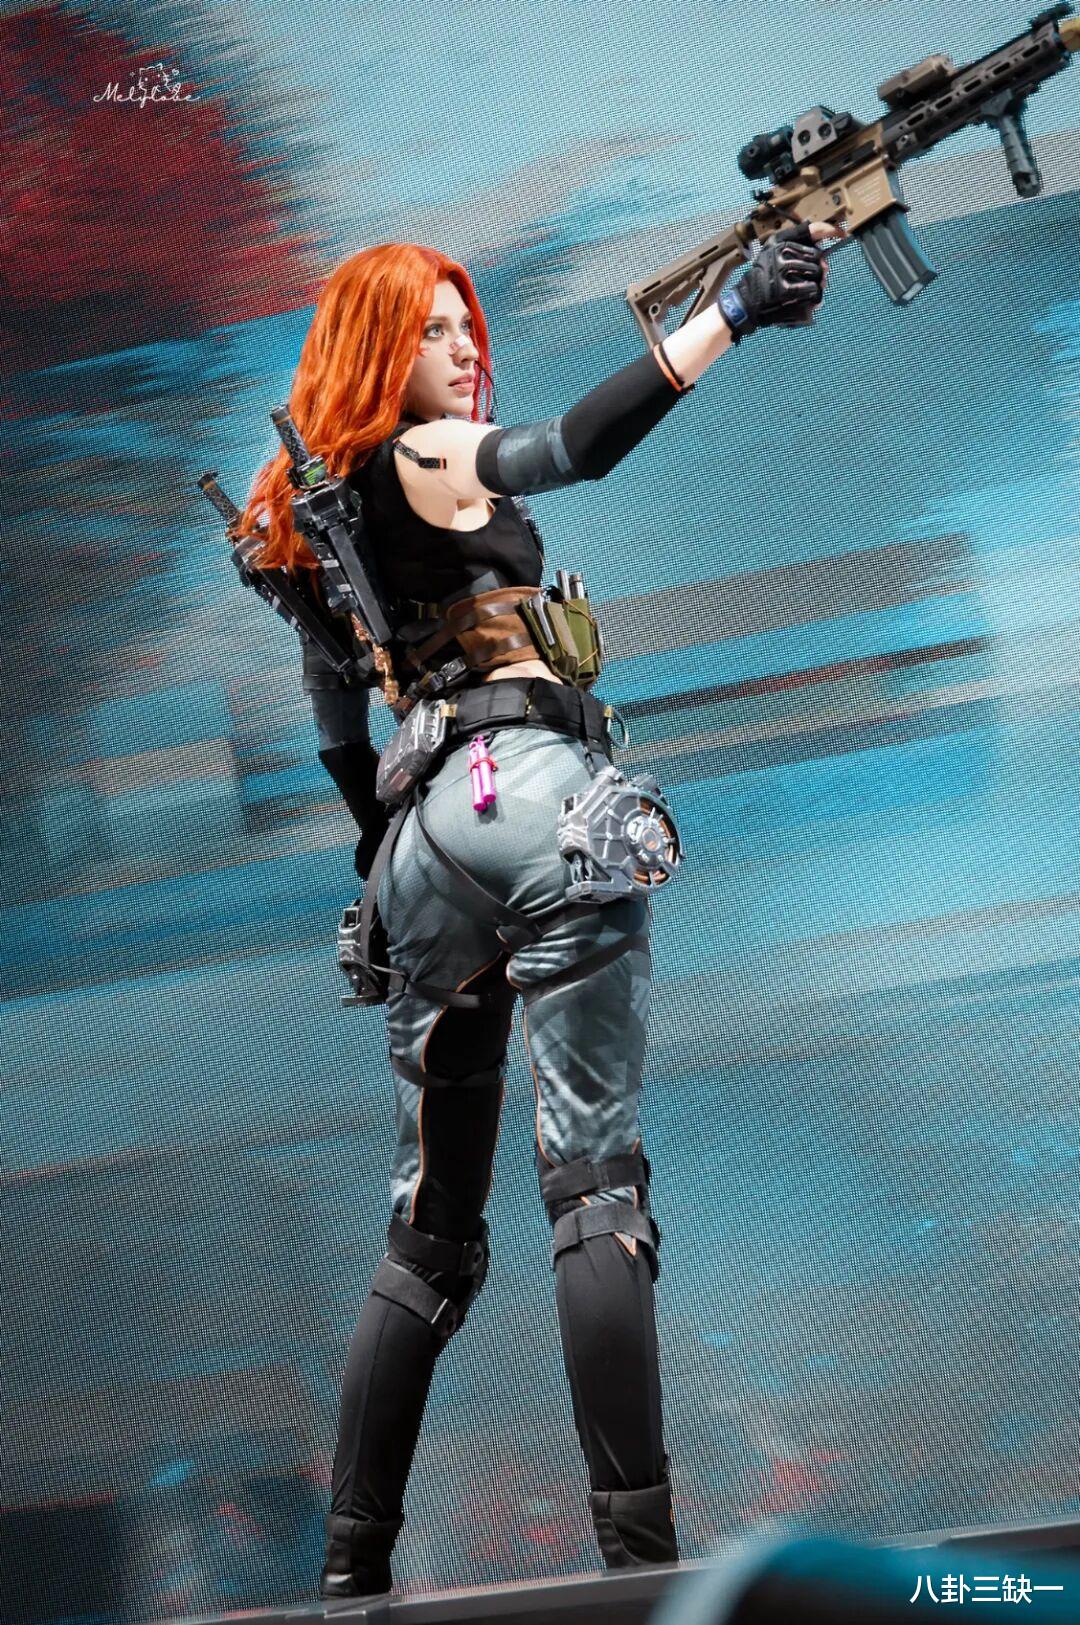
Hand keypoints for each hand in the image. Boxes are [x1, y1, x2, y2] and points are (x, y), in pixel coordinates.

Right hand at [718, 220, 845, 341]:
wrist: (745, 303)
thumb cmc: (762, 280)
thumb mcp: (772, 255)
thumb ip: (794, 247)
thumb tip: (824, 252)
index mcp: (780, 242)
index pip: (811, 230)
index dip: (830, 230)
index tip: (842, 233)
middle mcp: (781, 253)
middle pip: (818, 257)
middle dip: (821, 270)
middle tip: (820, 279)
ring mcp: (783, 271)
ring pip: (818, 274)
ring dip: (818, 285)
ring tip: (812, 291)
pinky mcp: (785, 290)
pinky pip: (812, 290)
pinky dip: (815, 298)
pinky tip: (811, 301)